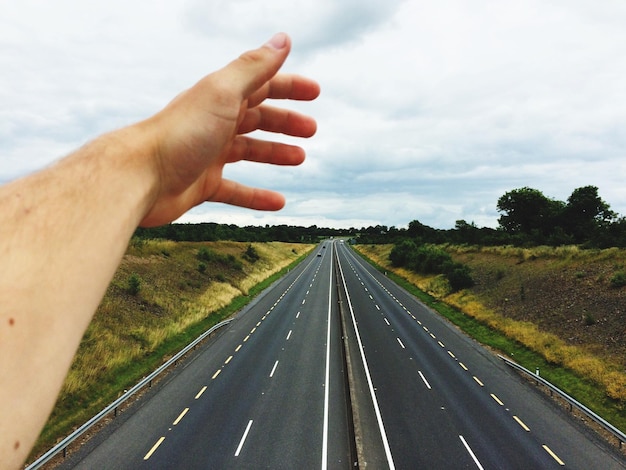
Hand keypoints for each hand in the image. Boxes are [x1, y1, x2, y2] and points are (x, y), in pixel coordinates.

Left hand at [139, 32, 319, 226]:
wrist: (140, 177)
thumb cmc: (179, 134)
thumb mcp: (223, 94)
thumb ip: (254, 68)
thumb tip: (283, 40)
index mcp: (221, 97)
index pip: (262, 85)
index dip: (289, 87)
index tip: (314, 92)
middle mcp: (215, 123)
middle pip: (257, 117)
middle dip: (285, 121)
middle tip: (310, 129)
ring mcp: (208, 154)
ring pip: (249, 151)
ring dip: (275, 153)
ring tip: (299, 157)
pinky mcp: (202, 184)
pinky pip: (236, 190)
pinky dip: (257, 196)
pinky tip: (277, 202)